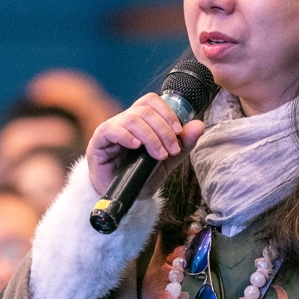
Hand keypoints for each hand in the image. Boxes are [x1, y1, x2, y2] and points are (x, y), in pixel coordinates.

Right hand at [86, 93, 204, 196]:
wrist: (125, 197)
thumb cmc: (143, 176)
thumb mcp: (168, 160)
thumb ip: (183, 143)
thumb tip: (199, 125)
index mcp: (141, 120)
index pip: (152, 101)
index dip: (167, 112)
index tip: (179, 131)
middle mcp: (126, 120)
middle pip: (145, 110)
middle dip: (163, 129)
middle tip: (171, 149)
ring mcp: (112, 128)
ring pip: (133, 119)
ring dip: (151, 137)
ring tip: (159, 155)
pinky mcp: (99, 140)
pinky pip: (112, 129)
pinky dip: (127, 136)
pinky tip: (136, 147)